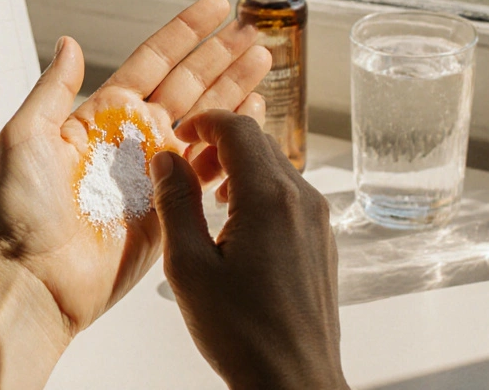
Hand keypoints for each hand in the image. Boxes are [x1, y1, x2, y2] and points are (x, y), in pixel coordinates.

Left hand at [0, 0, 271, 335]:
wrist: (37, 277)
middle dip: (221, 55)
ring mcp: (156, 171)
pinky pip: (211, 165)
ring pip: (207, 119)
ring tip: (264, 59)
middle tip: (253, 29)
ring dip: (236, 88)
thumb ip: (54, 89)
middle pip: (188, 84)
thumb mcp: (26, 136)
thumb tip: (70, 43)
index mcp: (100, 116)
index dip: (183, 33)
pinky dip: (236, 140)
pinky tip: (256, 114)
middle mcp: (132, 138)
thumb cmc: (21, 212)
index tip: (213, 7)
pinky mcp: (173, 205)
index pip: (152, 62)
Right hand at [152, 111, 348, 389]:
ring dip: (238, 168)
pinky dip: (259, 191)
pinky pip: (289, 194)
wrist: (293, 381)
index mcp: (270, 198)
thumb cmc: (242, 333)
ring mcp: (318, 220)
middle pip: (259, 142)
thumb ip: (175, 204)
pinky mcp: (322, 240)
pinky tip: (235, 226)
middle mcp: (302, 200)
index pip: (238, 129)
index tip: (179, 136)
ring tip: (206, 199)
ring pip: (275, 167)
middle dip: (218, 145)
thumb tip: (166, 159)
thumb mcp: (188, 267)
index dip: (203, 123)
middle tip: (185, 172)